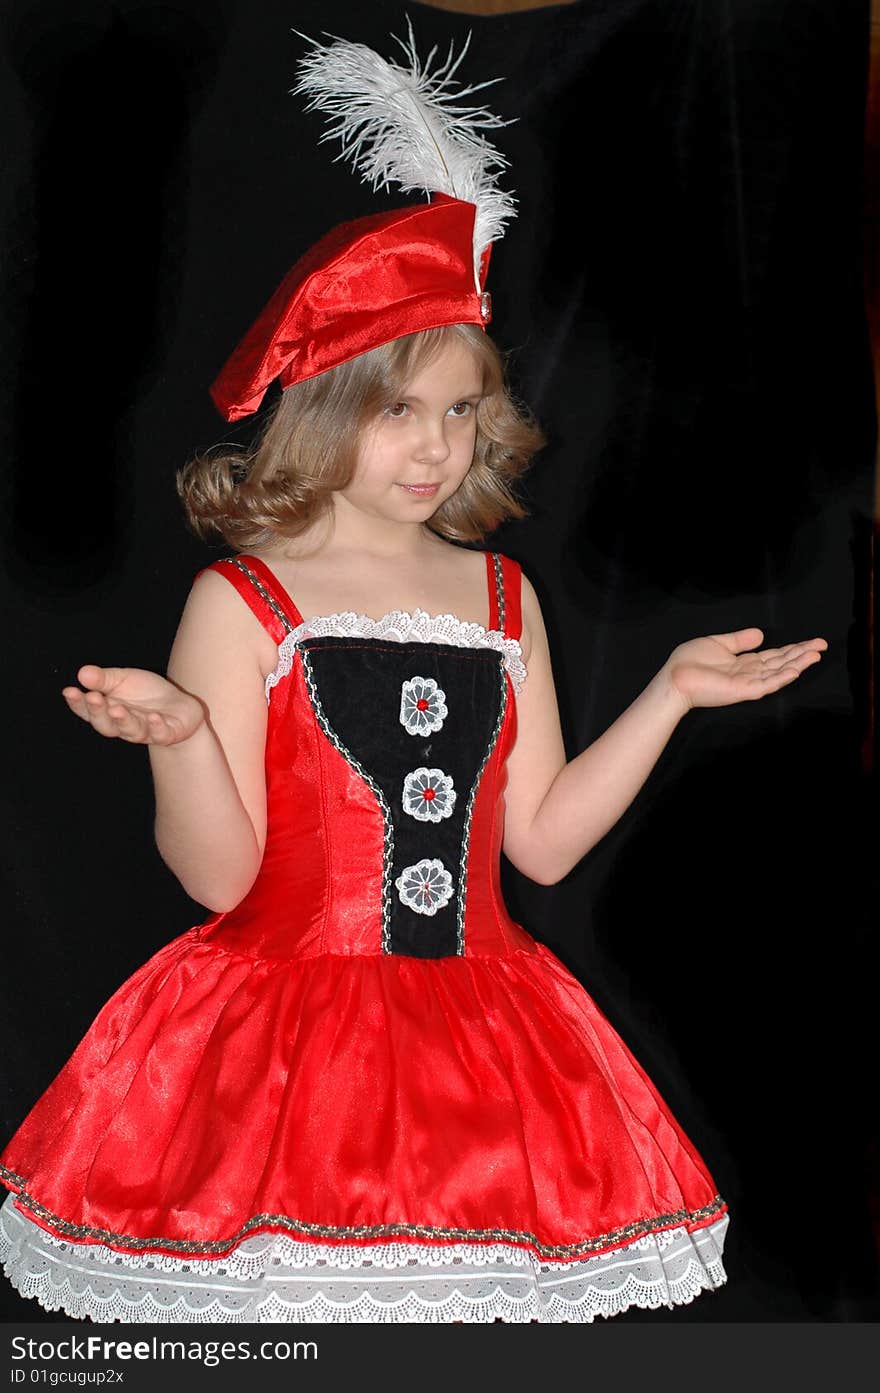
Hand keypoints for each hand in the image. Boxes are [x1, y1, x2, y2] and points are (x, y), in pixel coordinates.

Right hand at [62, 665, 205, 744]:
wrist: (180, 707)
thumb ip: (103, 679)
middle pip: (106, 725)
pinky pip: (160, 734)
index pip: (88, 711)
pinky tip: (154, 717)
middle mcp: (123, 726)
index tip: (70, 690)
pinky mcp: (167, 734)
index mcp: (108, 712)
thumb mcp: (124, 679)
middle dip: (99, 712)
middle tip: (93, 697)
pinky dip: (156, 727)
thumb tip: (82, 673)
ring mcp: (145, 732)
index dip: (78, 703)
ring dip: (124, 721)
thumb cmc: (146, 693)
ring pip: (131, 731)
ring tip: (118, 708)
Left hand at [661, 628, 827, 713]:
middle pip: (781, 663)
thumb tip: (760, 633)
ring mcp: (748, 683)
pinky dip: (782, 677)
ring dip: (798, 664)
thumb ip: (740, 640)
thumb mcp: (718, 644)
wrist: (673, 678)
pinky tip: (796, 669)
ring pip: (778, 673)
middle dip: (802, 654)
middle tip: (823, 645)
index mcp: (744, 663)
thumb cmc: (689, 663)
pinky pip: (766, 684)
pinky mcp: (742, 690)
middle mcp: (750, 674)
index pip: (775, 655)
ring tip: (815, 654)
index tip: (812, 641)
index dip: (793, 648)